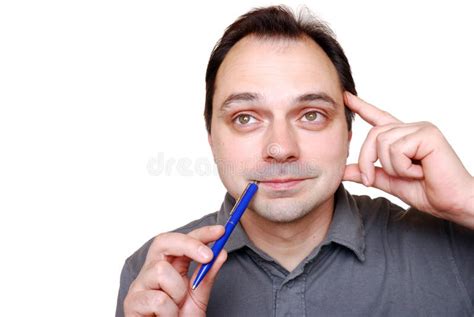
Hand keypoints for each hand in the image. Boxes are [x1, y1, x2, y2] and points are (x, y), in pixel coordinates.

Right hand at [123, 225, 226, 315]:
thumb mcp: (198, 297)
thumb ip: (207, 276)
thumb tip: (221, 252)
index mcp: (168, 267)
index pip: (181, 241)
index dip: (200, 233)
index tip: (220, 231)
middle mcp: (151, 271)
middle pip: (163, 242)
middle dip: (188, 245)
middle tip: (208, 256)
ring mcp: (139, 285)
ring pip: (161, 271)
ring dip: (177, 293)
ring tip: (176, 308)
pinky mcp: (131, 302)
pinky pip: (158, 299)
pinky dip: (169, 312)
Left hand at [342, 92, 473, 227]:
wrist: (452, 203)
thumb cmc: (427, 191)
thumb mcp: (389, 181)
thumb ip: (368, 173)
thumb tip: (342, 171)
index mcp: (402, 137)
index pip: (378, 117)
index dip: (361, 107)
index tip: (346, 96)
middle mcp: (411, 128)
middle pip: (372, 135)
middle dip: (366, 160)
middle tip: (372, 180)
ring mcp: (420, 128)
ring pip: (383, 142)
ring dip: (391, 167)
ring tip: (412, 174)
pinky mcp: (427, 134)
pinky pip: (397, 149)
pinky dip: (403, 167)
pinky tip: (421, 171)